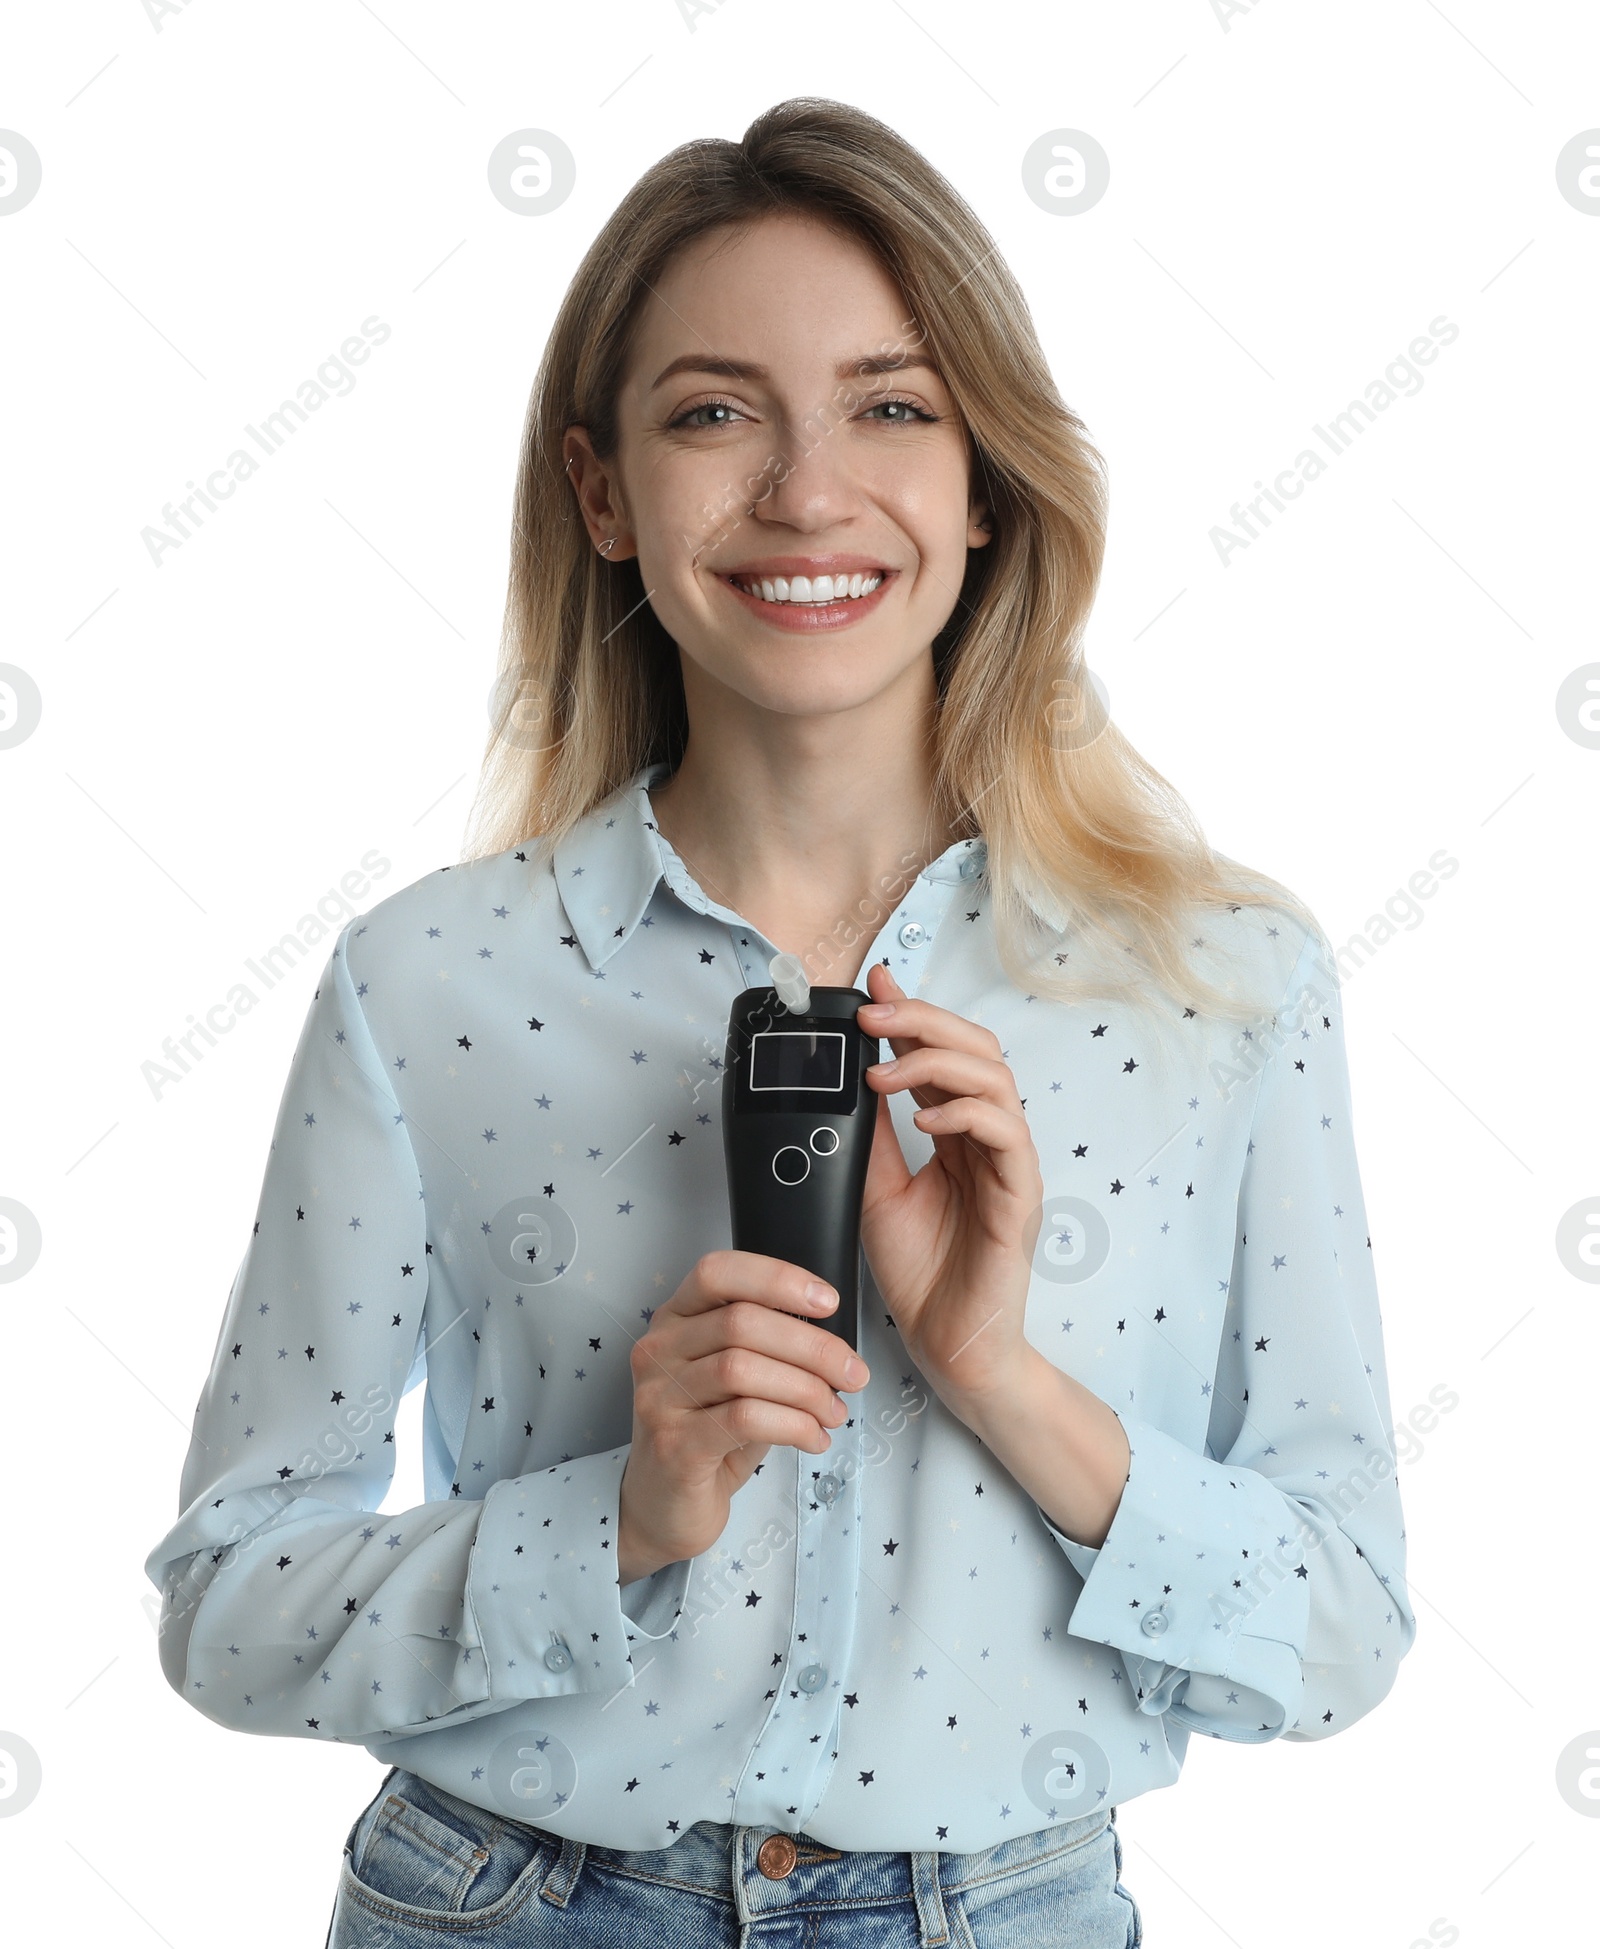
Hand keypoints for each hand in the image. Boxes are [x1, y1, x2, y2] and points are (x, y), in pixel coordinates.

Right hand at [617, 1249, 870, 1583]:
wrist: (665, 1507)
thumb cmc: (711, 1433)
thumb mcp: (737, 1378)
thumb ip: (768, 1346)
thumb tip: (834, 1340)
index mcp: (675, 1319)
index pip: (718, 1272)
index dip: (777, 1278)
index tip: (829, 1302)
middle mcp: (658, 1350)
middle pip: (741, 1322)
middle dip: (812, 1347)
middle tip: (853, 1373)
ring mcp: (659, 1398)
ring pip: (743, 1370)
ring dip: (807, 1389)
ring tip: (835, 1411)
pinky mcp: (673, 1445)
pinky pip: (744, 1419)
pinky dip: (793, 1425)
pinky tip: (814, 1438)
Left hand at [856, 962, 1043, 1411]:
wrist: (944, 1343)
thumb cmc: (919, 1270)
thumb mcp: (875, 1185)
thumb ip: (870, 1131)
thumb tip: (848, 1072)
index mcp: (958, 1132)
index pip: (944, 1052)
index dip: (913, 1012)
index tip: (872, 984)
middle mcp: (989, 1139)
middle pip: (976, 1050)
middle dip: (923, 1020)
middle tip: (872, 1014)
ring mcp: (1010, 1165)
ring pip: (995, 1080)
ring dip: (936, 1062)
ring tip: (885, 1070)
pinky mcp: (1020, 1197)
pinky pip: (1007, 1136)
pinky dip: (967, 1114)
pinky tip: (927, 1118)